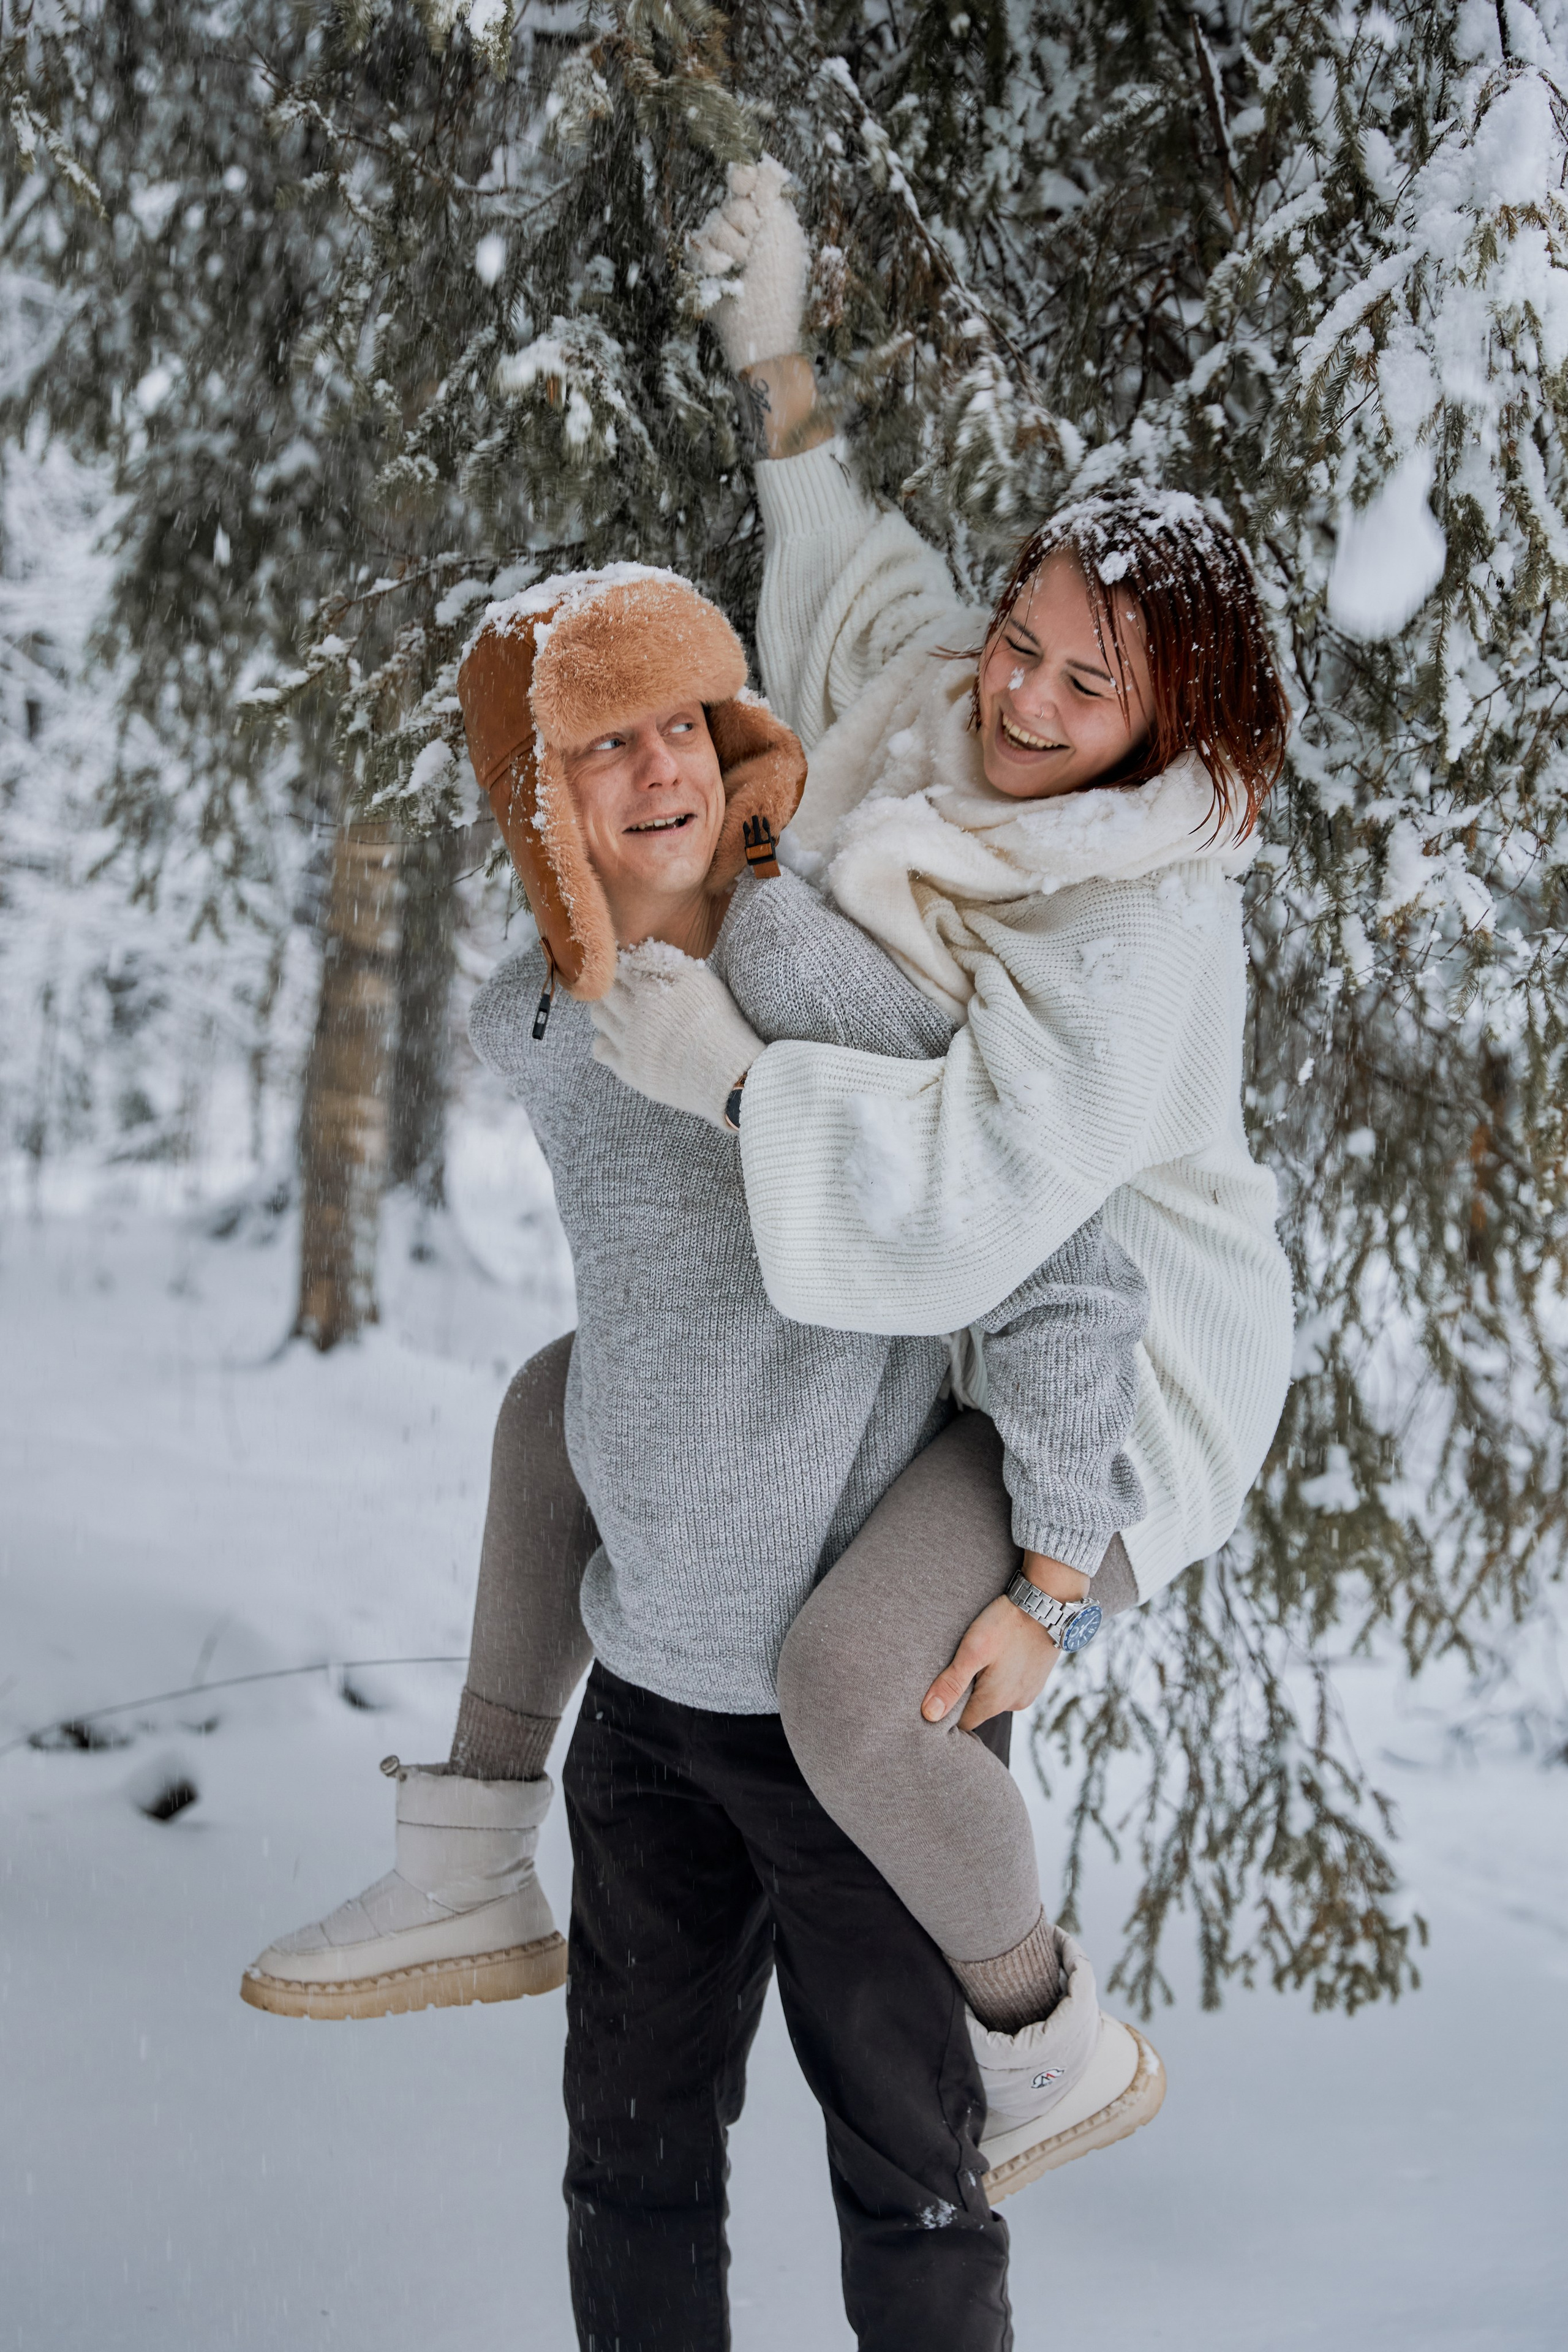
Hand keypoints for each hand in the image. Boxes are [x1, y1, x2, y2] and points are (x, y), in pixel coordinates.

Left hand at [589, 944, 762, 1127]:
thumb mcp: (702, 983)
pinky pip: (599, 1048)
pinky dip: (604, 1041)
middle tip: (623, 990)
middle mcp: (637, 1012)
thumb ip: (671, 963)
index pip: (625, 965)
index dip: (626, 965)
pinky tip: (621, 1040)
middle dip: (611, 985)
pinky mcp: (628, 1068)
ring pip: (598, 1015)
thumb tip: (642, 951)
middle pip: (606, 988)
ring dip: (605, 1009)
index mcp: (656, 987)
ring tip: (621, 1014)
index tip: (632, 971)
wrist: (728, 1074)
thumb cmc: (720, 1025)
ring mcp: (630, 1041)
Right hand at [689, 156, 809, 373]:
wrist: (760, 325)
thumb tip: (763, 161)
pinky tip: (727, 275)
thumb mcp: (784, 231)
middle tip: (757, 248)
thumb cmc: (779, 282)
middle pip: (730, 201)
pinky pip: (697, 248)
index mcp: (769, 220)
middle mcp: (746, 231)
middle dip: (744, 222)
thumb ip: (771, 194)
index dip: (743, 179)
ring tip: (743, 268)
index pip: (746, 182)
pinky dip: (713, 262)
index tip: (744, 183)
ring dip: (731, 247)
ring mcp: (723, 250)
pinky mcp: (704, 269)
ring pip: (713, 224)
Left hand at [921, 1553, 1089, 1732]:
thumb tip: (929, 1715)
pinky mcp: (1038, 1680)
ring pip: (997, 1697)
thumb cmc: (1007, 1624)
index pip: (963, 1723)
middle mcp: (1014, 1704)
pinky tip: (1001, 1653)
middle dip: (967, 1693)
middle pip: (980, 1709)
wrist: (1048, 1604)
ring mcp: (1029, 1693)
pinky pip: (1013, 1686)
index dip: (948, 1710)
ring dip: (986, 1683)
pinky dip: (1004, 1675)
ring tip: (983, 1655)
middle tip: (960, 1663)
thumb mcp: (972, 1650)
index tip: (942, 1688)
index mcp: (994, 1702)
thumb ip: (951, 1684)